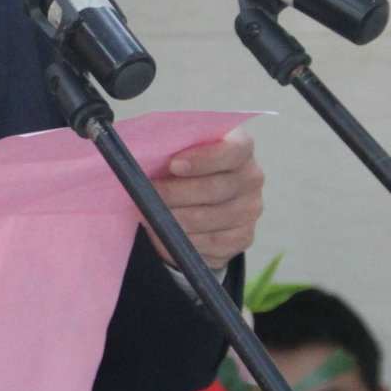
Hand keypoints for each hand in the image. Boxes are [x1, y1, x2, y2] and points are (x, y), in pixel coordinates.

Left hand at [149, 128, 263, 270]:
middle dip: (177, 193)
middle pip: (217, 188)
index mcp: (241, 147)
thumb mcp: (183, 149)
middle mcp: (252, 177)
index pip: (232, 151)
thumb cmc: (187, 166)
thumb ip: (172, 148)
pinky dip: (182, 238)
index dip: (203, 159)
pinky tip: (164, 231)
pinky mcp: (243, 238)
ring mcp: (250, 210)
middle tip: (147, 194)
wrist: (202, 198)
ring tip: (147, 214)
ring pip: (209, 219)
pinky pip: (209, 243)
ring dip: (174, 218)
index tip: (173, 165)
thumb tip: (139, 156)